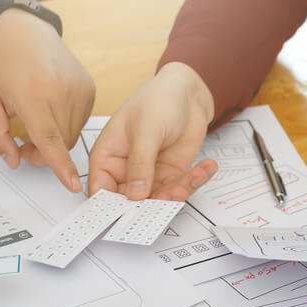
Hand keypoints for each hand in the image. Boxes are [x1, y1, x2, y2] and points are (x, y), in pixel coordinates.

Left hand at [0, 9, 95, 192]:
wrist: (25, 33)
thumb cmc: (3, 67)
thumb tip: (15, 161)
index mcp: (33, 94)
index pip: (50, 137)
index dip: (60, 164)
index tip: (72, 184)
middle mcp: (61, 91)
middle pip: (59, 143)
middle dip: (41, 152)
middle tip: (22, 142)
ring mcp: (79, 89)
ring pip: (71, 135)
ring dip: (54, 139)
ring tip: (35, 120)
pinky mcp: (90, 89)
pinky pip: (80, 122)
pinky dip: (64, 124)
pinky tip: (50, 107)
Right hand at [89, 62, 218, 200]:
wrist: (188, 92)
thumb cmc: (158, 99)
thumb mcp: (146, 129)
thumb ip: (140, 163)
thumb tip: (135, 193)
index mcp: (107, 156)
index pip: (100, 190)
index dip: (110, 207)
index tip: (129, 214)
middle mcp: (125, 169)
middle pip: (130, 201)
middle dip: (152, 203)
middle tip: (169, 197)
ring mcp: (148, 173)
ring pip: (158, 199)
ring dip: (177, 193)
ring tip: (190, 179)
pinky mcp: (170, 174)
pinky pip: (180, 188)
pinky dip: (194, 182)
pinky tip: (205, 167)